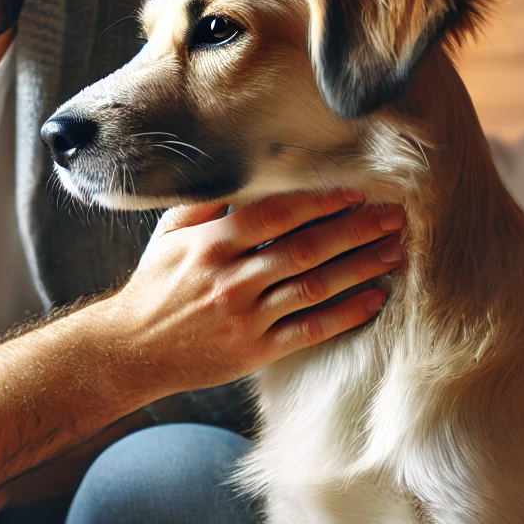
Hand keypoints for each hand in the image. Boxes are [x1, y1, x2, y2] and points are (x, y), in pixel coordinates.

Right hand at [108, 189, 404, 390]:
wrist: (129, 349)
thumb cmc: (155, 283)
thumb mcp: (171, 232)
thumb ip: (210, 202)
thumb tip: (250, 172)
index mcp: (212, 243)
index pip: (276, 215)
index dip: (319, 202)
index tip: (355, 191)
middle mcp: (231, 279)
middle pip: (306, 249)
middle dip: (355, 231)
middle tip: (394, 218)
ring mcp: (246, 318)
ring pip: (314, 288)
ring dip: (360, 268)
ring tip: (394, 252)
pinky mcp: (255, 351)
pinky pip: (309, 330)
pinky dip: (345, 315)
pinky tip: (374, 300)